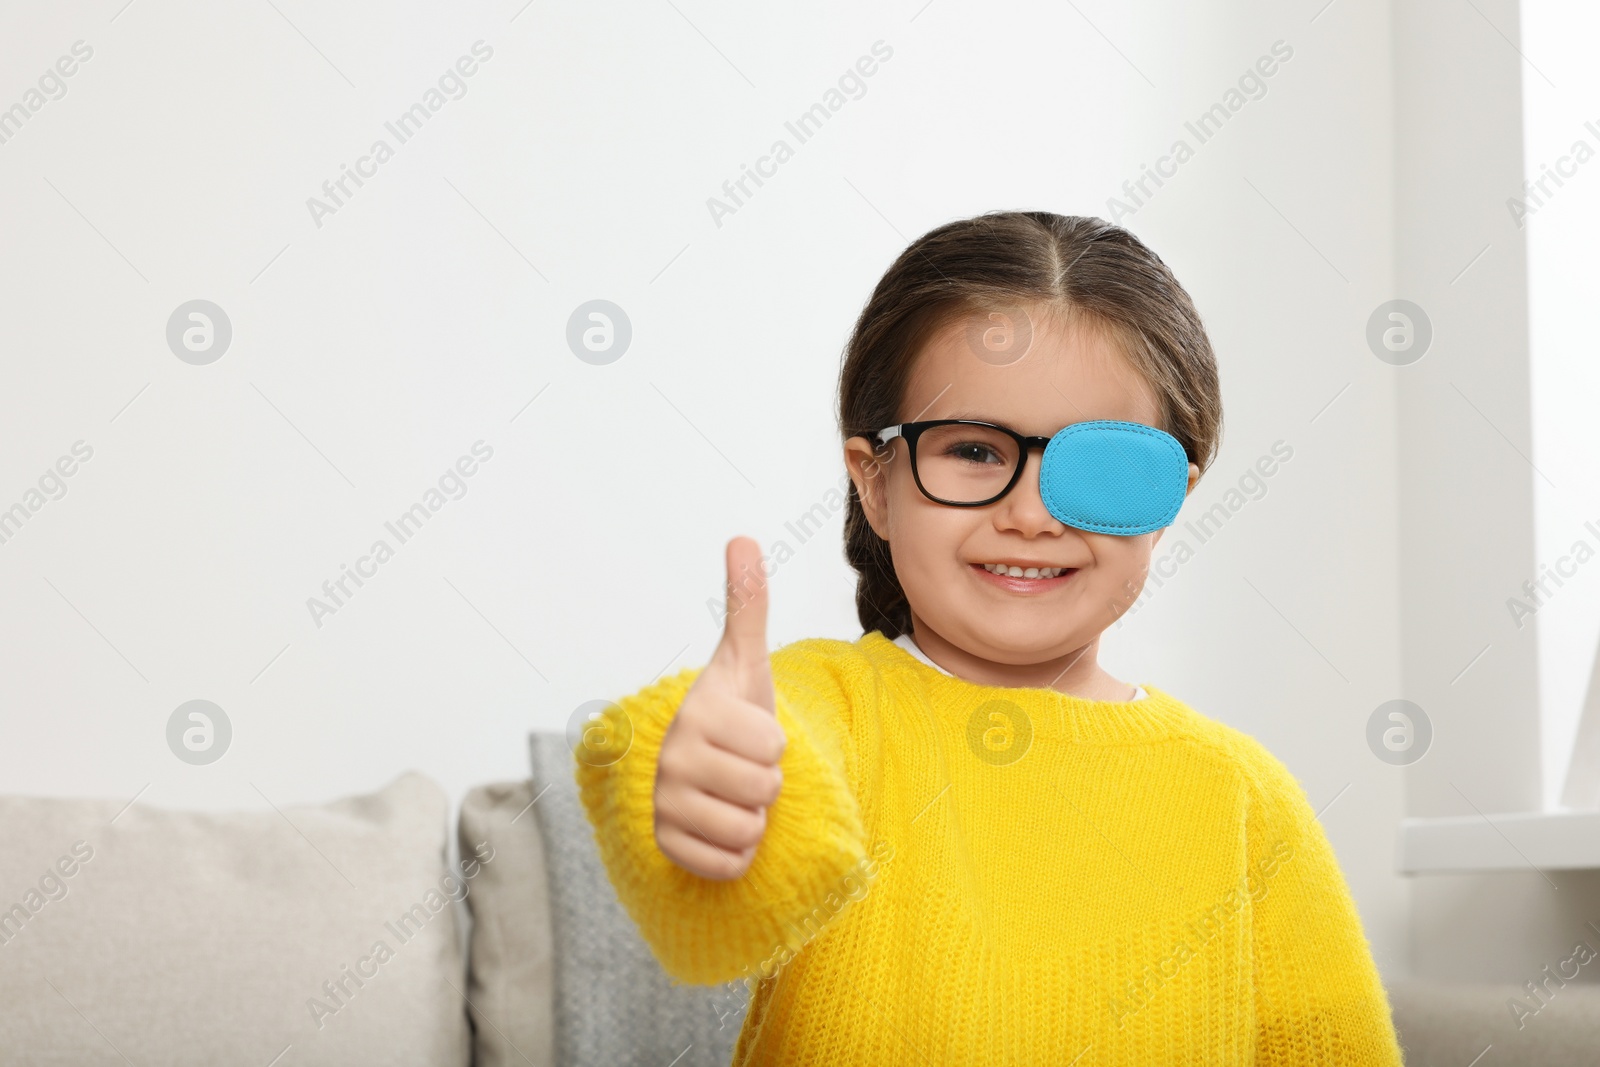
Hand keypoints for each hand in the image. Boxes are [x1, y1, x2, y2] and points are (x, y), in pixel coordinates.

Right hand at [654, 536, 784, 879]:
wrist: (698, 769)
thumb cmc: (730, 714)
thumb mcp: (745, 662)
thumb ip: (747, 604)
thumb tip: (742, 537)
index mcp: (697, 713)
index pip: (773, 749)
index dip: (775, 746)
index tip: (749, 734)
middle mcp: (672, 759)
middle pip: (763, 790)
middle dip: (765, 785)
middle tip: (741, 769)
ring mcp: (663, 804)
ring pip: (748, 830)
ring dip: (751, 819)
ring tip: (730, 796)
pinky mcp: (666, 847)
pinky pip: (729, 864)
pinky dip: (735, 854)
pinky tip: (718, 827)